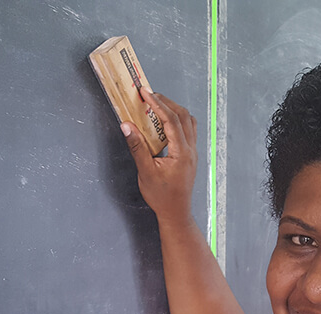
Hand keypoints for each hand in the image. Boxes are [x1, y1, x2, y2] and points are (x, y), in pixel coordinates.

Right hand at [121, 89, 197, 221]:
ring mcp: (193, 152)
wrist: (175, 212)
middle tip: (149, 95)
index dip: (158, 104)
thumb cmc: (162, 196)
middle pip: (183, 116)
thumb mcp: (145, 172)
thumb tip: (127, 126)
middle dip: (166, 102)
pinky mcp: (190, 155)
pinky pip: (188, 130)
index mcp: (182, 153)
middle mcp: (191, 150)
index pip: (171, 120)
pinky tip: (164, 122)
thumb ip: (137, 147)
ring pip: (188, 122)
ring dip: (173, 110)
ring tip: (156, 105)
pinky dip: (177, 120)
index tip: (145, 92)